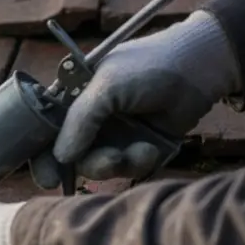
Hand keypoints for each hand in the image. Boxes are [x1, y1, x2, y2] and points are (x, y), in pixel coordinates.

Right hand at [53, 10, 242, 180]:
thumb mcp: (106, 87)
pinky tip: (150, 148)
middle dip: (86, 164)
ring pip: (98, 166)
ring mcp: (115, 135)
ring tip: (135, 152)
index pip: (46, 130)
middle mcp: (91, 119)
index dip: (42, 155)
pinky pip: (127, 170)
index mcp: (74, 98)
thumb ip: (79, 120)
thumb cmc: (150, 67)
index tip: (47, 177)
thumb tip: (60, 157)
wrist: (202, 69)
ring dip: (114, 165)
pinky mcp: (138, 148)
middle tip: (99, 169)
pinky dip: (137, 164)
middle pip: (71, 156)